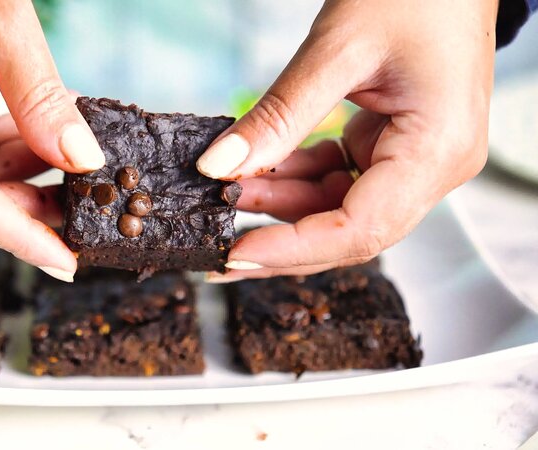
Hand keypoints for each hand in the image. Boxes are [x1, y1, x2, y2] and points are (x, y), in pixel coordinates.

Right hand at [0, 0, 105, 281]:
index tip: (68, 263)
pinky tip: (41, 145)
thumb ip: (39, 94)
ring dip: (20, 183)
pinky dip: (4, 152)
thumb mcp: (0, 16)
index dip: (21, 237)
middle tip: (84, 223)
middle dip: (27, 215)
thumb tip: (81, 159)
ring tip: (73, 180)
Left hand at [199, 0, 495, 280]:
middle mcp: (434, 167)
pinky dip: (296, 175)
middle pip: (348, 231)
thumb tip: (218, 166)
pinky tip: (257, 166)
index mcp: (437, 151)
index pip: (360, 229)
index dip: (292, 249)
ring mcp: (415, 160)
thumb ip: (278, 115)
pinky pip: (338, 179)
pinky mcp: (393, 147)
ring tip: (227, 187)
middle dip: (279, 238)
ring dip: (281, 202)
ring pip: (337, 208)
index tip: (235, 254)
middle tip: (219, 245)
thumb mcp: (337, 49)